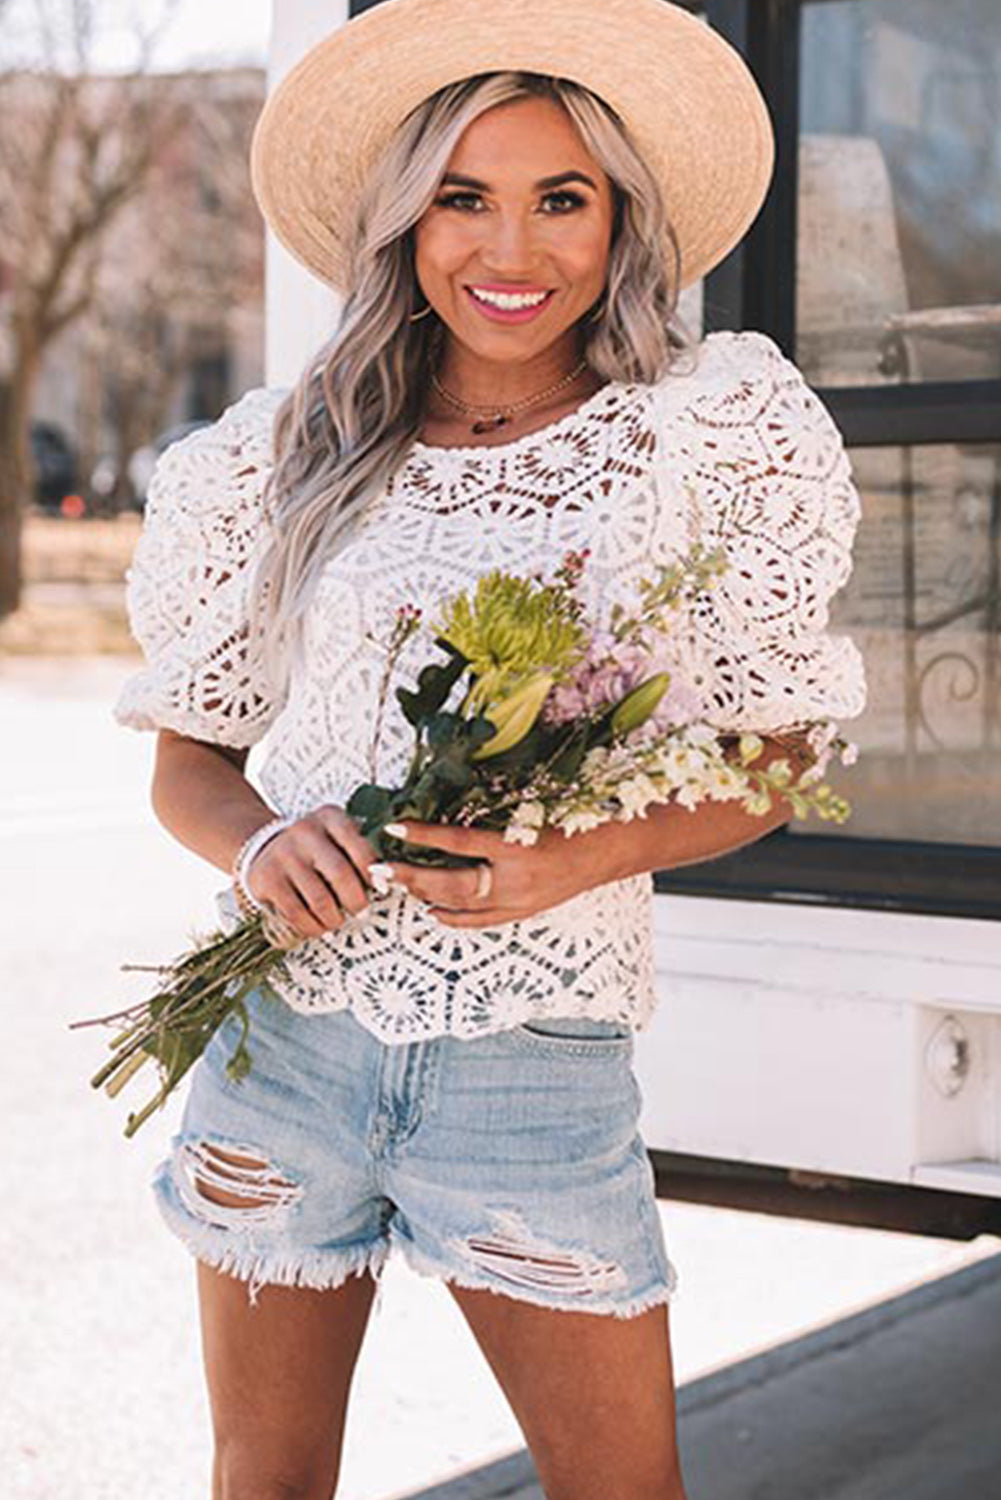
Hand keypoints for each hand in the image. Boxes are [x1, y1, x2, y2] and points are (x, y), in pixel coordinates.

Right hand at [245, 805, 378, 939]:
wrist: (264, 846)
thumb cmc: (314, 848)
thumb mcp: (335, 836)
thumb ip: (359, 851)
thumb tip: (386, 882)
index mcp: (330, 817)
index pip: (361, 847)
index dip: (373, 875)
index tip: (379, 890)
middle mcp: (305, 831)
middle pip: (341, 874)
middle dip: (356, 901)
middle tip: (360, 912)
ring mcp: (284, 855)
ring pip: (320, 899)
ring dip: (334, 919)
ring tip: (338, 922)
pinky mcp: (267, 878)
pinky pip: (296, 912)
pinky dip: (312, 927)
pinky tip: (319, 928)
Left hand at [380, 818, 624, 928]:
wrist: (607, 851)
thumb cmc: (573, 819)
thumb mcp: (533, 809)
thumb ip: (493, 812)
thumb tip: (449, 804)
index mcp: (518, 845)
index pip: (458, 840)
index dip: (424, 833)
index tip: (393, 825)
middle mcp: (515, 878)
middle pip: (451, 882)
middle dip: (411, 876)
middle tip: (380, 868)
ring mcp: (518, 901)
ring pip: (461, 904)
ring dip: (425, 895)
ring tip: (397, 885)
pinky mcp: (523, 913)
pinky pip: (480, 922)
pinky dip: (453, 918)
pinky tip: (431, 911)